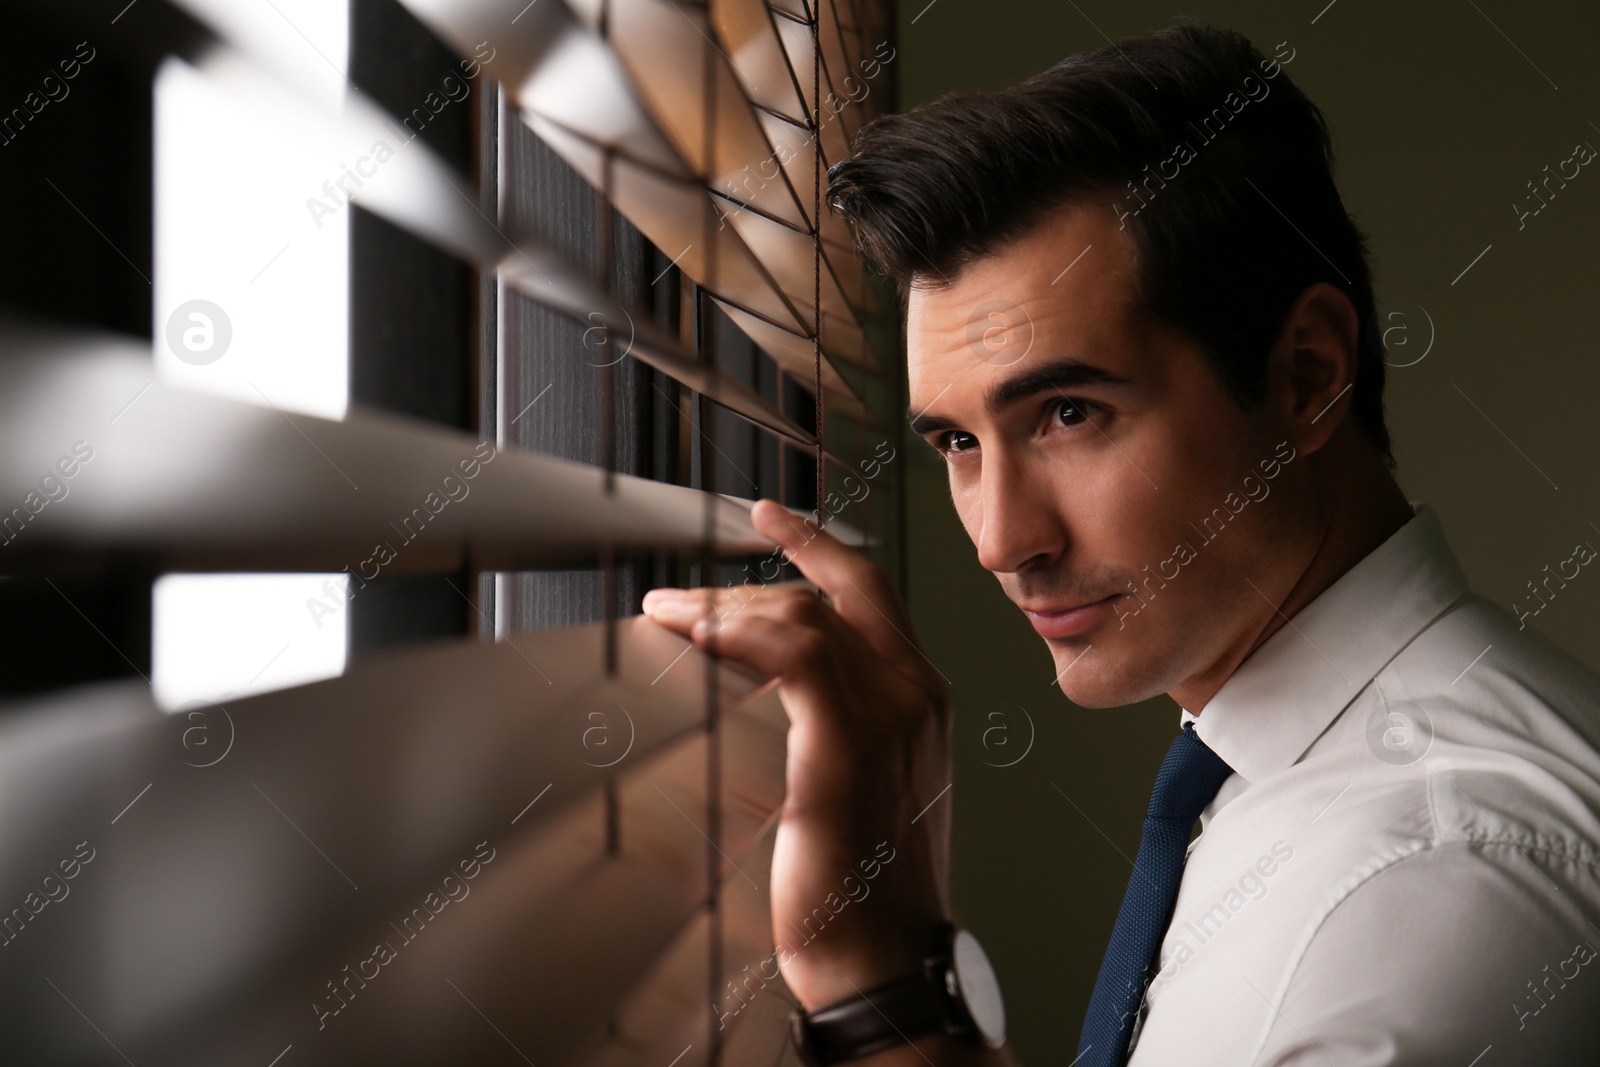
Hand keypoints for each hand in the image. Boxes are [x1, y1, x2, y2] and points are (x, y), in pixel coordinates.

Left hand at [642, 499, 953, 1010]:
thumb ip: (834, 728)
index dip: (819, 544)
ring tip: (669, 615)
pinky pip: (799, 657)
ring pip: (806, 615)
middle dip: (749, 582)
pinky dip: (745, 635)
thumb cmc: (863, 889)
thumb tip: (757, 695)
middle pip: (832, 593)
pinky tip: (700, 636)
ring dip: (726, 607)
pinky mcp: (849, 746)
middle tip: (679, 598)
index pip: (870, 591)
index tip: (774, 514)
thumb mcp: (859, 788)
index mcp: (922, 697)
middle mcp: (916, 693)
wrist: (883, 958)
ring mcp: (891, 715)